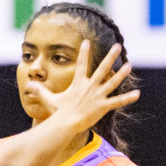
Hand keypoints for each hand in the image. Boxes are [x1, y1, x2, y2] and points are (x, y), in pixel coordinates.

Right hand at [24, 40, 138, 133]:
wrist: (67, 123)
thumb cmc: (58, 112)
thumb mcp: (48, 100)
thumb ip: (40, 91)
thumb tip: (28, 85)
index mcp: (78, 83)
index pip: (81, 64)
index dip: (83, 52)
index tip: (87, 41)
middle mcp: (90, 86)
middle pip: (102, 68)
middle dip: (110, 56)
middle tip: (118, 46)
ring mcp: (98, 96)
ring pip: (112, 82)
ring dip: (121, 74)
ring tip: (129, 65)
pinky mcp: (103, 106)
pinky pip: (117, 101)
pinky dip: (127, 98)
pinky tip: (137, 94)